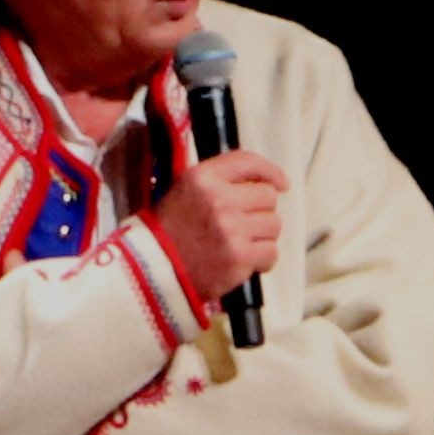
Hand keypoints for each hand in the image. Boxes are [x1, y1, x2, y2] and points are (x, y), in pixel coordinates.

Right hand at [152, 151, 291, 308]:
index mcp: (202, 178)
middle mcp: (219, 199)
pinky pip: (271, 252)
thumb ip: (218, 180)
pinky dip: (263, 259)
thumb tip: (260, 180)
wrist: (152, 272)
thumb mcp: (184, 190)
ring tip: (242, 244)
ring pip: (274, 224)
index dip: (271, 172)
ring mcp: (231, 230)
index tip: (281, 184)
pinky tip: (246, 261)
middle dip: (261, 211)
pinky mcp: (239, 258)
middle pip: (267, 196)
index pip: (248, 162)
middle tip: (245, 224)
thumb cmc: (169, 231)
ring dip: (263, 235)